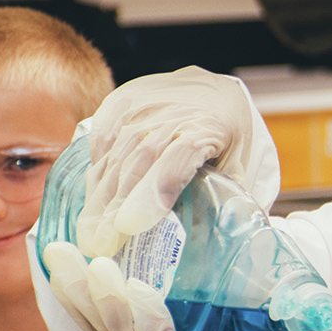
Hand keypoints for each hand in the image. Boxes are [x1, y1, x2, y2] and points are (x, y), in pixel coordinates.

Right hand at [78, 67, 279, 256]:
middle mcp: (171, 115)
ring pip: (115, 155)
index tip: (131, 224)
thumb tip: (212, 241)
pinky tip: (91, 203)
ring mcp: (141, 107)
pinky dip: (96, 174)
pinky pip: (102, 141)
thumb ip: (227, 193)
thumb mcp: (241, 160)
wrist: (212, 86)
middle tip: (100, 245)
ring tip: (90, 234)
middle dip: (116, 206)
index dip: (153, 191)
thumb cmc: (229, 131)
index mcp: (208, 128)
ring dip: (100, 197)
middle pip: (139, 162)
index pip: (178, 159)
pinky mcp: (119, 103)